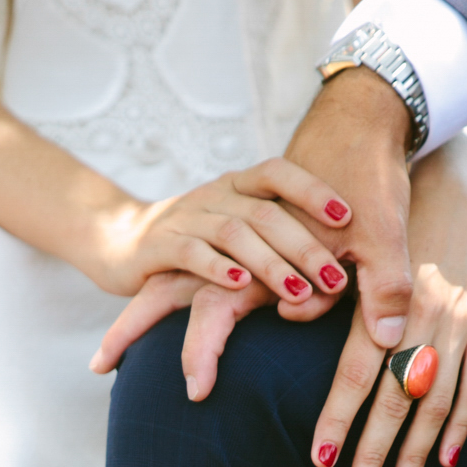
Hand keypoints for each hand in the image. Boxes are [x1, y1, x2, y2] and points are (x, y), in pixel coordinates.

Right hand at [92, 67, 414, 381]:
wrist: (118, 242)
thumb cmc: (195, 244)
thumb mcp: (238, 230)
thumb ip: (277, 237)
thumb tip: (339, 265)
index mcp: (237, 185)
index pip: (279, 172)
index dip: (313, 190)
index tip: (349, 216)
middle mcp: (214, 193)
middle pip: (265, 213)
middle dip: (304, 246)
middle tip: (337, 280)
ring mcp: (185, 216)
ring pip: (234, 232)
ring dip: (270, 265)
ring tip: (300, 293)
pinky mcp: (158, 245)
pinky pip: (192, 252)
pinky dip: (218, 269)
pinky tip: (241, 287)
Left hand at [311, 121, 466, 466]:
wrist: (450, 186)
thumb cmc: (385, 228)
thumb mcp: (351, 248)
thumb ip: (323, 289)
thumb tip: (284, 314)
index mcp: (385, 302)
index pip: (356, 373)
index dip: (339, 418)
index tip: (322, 459)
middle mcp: (425, 315)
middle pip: (397, 400)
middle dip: (376, 453)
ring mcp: (462, 322)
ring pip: (438, 402)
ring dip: (417, 455)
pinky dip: (461, 426)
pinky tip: (446, 460)